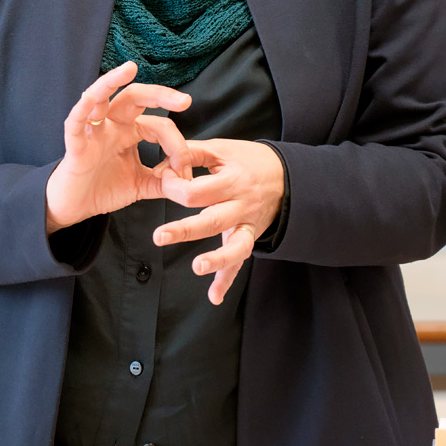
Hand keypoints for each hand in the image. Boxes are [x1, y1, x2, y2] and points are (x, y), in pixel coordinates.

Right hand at [45, 61, 192, 233]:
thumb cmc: (104, 189)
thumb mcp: (141, 185)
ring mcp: (92, 133)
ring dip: (112, 81)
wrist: (75, 206)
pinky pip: (76, 122)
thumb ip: (165, 182)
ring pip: (101, 98)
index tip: (186, 172)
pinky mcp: (75, 145)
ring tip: (129, 68)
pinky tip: (90, 97)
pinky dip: (82, 108)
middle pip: (135, 98)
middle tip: (186, 101)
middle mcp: (112, 126)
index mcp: (129, 132)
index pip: (159, 126)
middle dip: (160, 94)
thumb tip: (188, 180)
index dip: (178, 146)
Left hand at [153, 138, 284, 304]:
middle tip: (159, 236)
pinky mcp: (250, 238)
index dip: (175, 187)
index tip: (164, 180)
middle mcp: (241, 206)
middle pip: (212, 220)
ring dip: (216, 260)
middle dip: (185, 229)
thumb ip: (191, 154)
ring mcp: (248, 225)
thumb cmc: (247, 161)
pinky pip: (240, 262)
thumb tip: (161, 167)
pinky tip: (215, 297)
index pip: (198, 190)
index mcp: (232, 181)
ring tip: (197, 267)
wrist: (286, 176)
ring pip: (234, 246)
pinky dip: (227, 280)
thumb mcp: (221, 149)